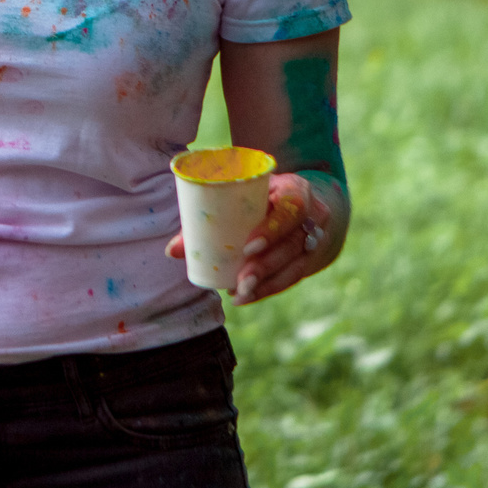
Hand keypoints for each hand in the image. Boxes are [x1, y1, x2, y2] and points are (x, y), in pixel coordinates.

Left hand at [164, 174, 336, 304]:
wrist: (302, 204)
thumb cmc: (261, 196)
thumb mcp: (243, 195)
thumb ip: (209, 216)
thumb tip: (172, 251)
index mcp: (295, 190)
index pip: (293, 207)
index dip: (273, 229)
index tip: (248, 247)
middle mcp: (312, 215)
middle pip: (292, 243)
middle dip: (265, 265)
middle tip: (240, 280)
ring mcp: (315, 239)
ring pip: (295, 264)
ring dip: (266, 282)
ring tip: (239, 293)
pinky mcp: (311, 258)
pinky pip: (293, 277)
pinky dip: (269, 288)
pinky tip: (247, 297)